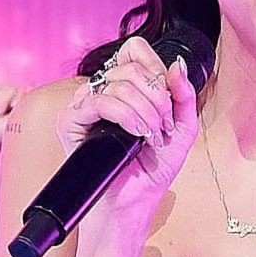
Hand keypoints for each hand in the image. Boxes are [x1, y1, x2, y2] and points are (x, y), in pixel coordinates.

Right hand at [55, 35, 200, 223]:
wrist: (133, 205)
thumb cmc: (151, 172)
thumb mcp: (182, 129)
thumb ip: (184, 95)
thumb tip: (176, 64)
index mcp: (125, 89)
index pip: (134, 51)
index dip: (155, 67)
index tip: (168, 98)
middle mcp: (103, 93)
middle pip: (130, 67)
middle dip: (157, 97)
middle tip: (162, 126)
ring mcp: (85, 105)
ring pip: (118, 84)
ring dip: (145, 111)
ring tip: (150, 136)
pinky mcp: (71, 121)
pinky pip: (99, 101)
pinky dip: (125, 116)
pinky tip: (135, 134)